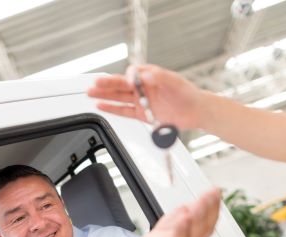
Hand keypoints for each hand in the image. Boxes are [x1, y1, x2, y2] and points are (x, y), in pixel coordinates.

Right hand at [87, 64, 205, 128]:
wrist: (194, 111)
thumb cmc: (186, 93)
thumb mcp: (174, 81)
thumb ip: (160, 76)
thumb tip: (146, 73)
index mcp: (149, 75)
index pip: (132, 73)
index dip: (128, 76)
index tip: (128, 81)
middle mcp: (143, 87)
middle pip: (120, 84)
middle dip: (106, 84)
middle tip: (94, 83)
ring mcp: (141, 101)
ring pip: (119, 97)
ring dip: (104, 96)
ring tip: (91, 93)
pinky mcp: (142, 114)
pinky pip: (124, 111)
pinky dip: (112, 109)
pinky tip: (101, 106)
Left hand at [140, 188, 220, 236]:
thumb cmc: (170, 234)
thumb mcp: (183, 215)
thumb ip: (194, 207)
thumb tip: (206, 195)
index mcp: (203, 230)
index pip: (213, 216)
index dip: (215, 203)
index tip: (215, 191)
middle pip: (206, 223)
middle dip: (208, 207)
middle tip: (209, 195)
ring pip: (195, 231)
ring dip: (198, 216)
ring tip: (200, 203)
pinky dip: (183, 229)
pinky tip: (185, 218)